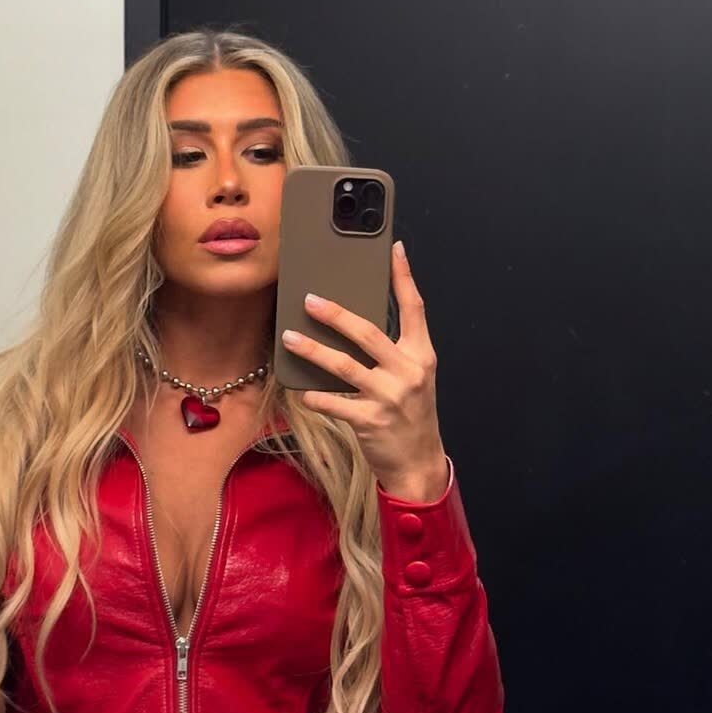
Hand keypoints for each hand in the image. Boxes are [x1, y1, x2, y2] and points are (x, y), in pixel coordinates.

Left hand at [280, 240, 448, 498]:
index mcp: (421, 356)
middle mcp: (408, 372)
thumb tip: (354, 324)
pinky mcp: (370, 420)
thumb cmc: (411, 416)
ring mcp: (389, 397)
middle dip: (335, 314)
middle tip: (309, 300)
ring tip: (289, 338)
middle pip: (367, 333)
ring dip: (312, 350)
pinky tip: (299, 389)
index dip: (404, 277)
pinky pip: (333, 402)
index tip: (394, 250)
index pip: (414, 308)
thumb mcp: (413, 378)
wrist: (418, 463)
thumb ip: (393, 352)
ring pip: (343, 365)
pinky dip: (313, 396)